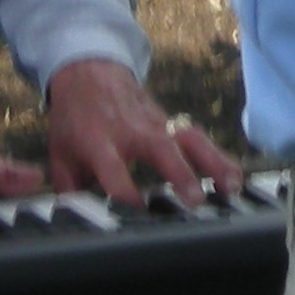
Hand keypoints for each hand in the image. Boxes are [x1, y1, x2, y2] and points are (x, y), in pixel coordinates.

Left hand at [44, 58, 239, 208]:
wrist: (89, 70)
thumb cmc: (74, 119)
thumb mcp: (59, 153)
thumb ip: (68, 189)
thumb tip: (69, 223)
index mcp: (98, 140)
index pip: (112, 168)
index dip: (124, 193)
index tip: (139, 215)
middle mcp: (132, 130)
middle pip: (159, 148)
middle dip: (179, 173)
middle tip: (195, 200)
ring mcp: (156, 122)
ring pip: (188, 138)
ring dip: (211, 163)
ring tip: (230, 188)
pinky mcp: (171, 121)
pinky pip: (199, 137)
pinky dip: (218, 156)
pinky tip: (235, 177)